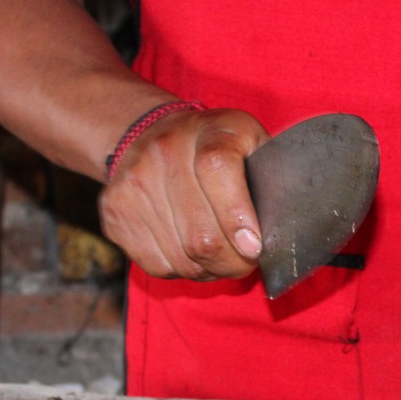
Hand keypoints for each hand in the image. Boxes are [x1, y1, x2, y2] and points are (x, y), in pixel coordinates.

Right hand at [98, 107, 269, 281]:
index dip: (238, 217)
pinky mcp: (115, 213)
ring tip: (221, 256)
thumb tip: (285, 230)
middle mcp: (164, 151)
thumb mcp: (251, 143)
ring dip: (211, 270)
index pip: (219, 169)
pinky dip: (183, 270)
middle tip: (246, 262)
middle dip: (234, 262)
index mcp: (210, 129)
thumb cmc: (216, 147)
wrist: (146, 131)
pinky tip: (192, 252)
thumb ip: (272, 177)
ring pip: (183, 259)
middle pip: (202, 234)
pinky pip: (159, 266)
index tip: (254, 247)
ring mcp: (133, 183)